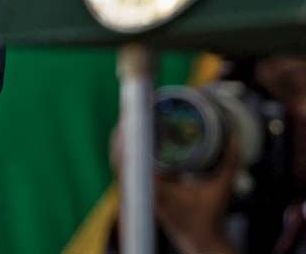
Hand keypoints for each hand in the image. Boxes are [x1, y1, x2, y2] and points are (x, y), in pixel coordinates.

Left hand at [111, 123, 239, 253]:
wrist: (202, 243)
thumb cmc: (210, 218)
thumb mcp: (221, 190)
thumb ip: (229, 163)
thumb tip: (234, 137)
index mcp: (157, 192)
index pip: (131, 161)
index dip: (127, 139)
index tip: (131, 120)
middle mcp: (143, 193)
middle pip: (121, 159)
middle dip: (122, 136)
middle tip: (131, 114)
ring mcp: (139, 195)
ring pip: (121, 165)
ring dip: (123, 144)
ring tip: (130, 122)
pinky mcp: (141, 195)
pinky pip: (127, 171)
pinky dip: (128, 155)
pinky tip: (132, 142)